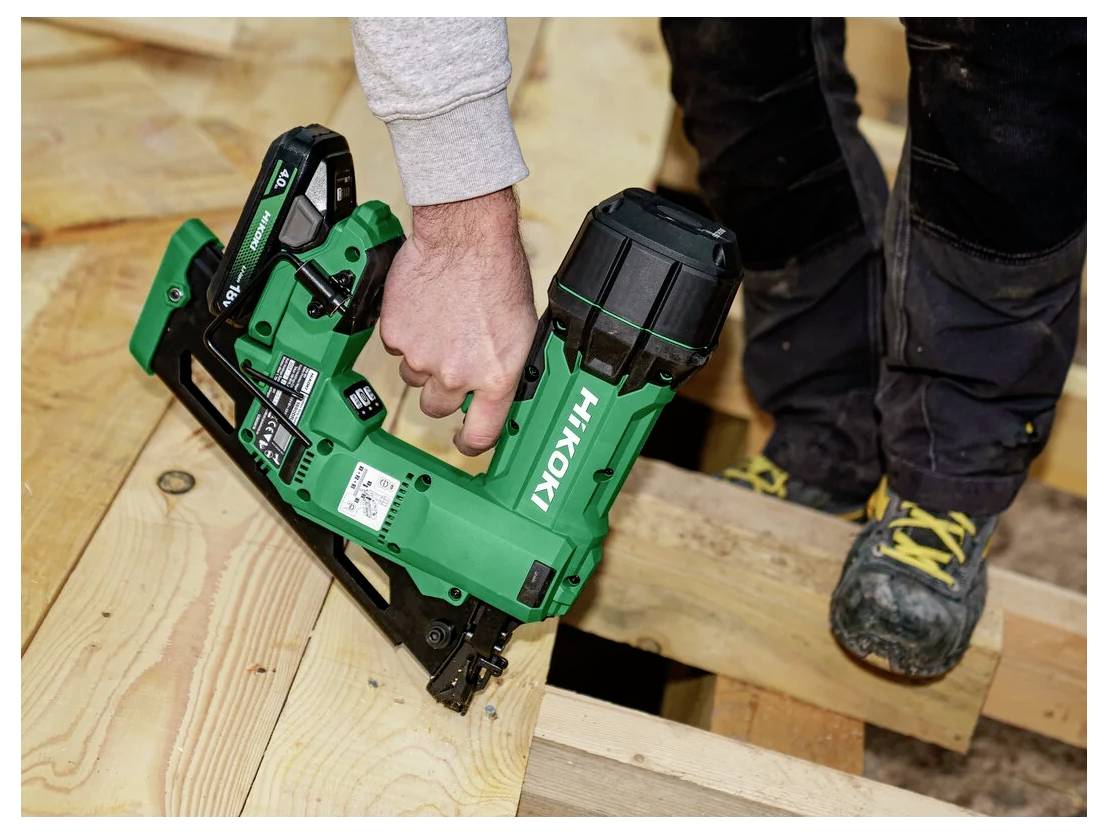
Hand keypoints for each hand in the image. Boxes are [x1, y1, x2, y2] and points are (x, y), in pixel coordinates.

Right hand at [379, 188, 536, 455]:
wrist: (464, 237)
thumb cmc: (499, 273)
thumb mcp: (522, 329)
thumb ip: (507, 366)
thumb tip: (503, 390)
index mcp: (496, 377)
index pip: (480, 435)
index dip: (471, 442)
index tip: (466, 440)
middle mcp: (457, 374)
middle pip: (437, 407)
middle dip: (442, 389)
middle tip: (450, 359)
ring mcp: (422, 357)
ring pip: (413, 376)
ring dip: (423, 359)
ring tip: (440, 324)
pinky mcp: (395, 336)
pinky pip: (395, 347)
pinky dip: (406, 332)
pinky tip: (425, 309)